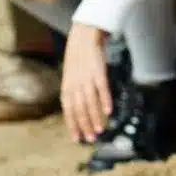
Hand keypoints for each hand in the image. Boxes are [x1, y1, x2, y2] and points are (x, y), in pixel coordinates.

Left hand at [60, 27, 112, 143]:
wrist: (84, 37)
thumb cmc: (78, 60)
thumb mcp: (71, 77)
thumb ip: (73, 93)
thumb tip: (77, 111)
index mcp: (67, 87)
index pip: (69, 111)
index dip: (73, 125)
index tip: (77, 139)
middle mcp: (75, 84)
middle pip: (79, 109)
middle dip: (85, 125)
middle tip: (91, 139)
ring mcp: (87, 78)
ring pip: (90, 102)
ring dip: (95, 117)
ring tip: (100, 130)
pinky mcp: (98, 71)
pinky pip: (102, 88)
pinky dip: (105, 100)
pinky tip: (109, 111)